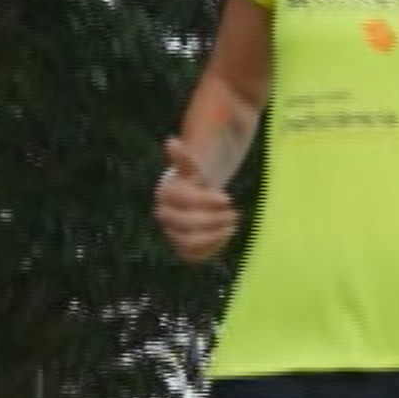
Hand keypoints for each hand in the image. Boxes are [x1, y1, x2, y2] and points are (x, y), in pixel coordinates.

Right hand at [153, 138, 239, 261]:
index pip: (184, 200)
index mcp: (166, 192)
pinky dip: (211, 246)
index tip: (228, 199)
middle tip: (234, 213)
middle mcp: (164, 214)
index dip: (207, 201)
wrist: (196, 198)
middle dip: (213, 219)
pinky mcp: (181, 248)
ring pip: (188, 241)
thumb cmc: (197, 179)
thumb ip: (185, 158)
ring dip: (214, 234)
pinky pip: (192, 255)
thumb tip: (171, 142)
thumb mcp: (195, 166)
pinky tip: (225, 233)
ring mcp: (171, 232)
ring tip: (232, 224)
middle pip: (185, 223)